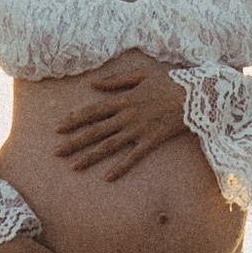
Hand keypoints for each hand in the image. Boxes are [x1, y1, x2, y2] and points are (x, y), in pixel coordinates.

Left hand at [53, 47, 193, 183]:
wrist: (195, 95)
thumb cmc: (169, 82)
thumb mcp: (141, 74)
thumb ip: (116, 80)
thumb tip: (93, 85)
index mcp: (124, 99)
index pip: (93, 111)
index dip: (74, 120)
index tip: (58, 128)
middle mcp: (127, 116)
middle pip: (95, 130)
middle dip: (74, 141)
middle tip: (56, 152)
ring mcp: (139, 130)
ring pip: (109, 145)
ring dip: (90, 156)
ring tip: (73, 166)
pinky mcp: (151, 141)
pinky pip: (133, 157)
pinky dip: (120, 168)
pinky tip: (107, 178)